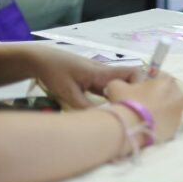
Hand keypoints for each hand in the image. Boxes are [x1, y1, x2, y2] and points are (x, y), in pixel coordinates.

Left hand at [27, 46, 143, 108]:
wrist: (41, 60)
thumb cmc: (55, 72)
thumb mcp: (68, 91)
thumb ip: (84, 106)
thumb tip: (101, 120)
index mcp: (102, 73)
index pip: (131, 73)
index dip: (141, 85)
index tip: (138, 101)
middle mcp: (105, 73)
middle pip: (129, 80)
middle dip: (135, 94)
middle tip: (134, 111)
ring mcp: (99, 77)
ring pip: (120, 85)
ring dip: (124, 96)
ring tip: (125, 113)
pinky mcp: (93, 81)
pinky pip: (109, 89)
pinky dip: (112, 98)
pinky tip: (110, 109)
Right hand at [105, 76, 182, 142]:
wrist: (131, 129)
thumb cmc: (127, 103)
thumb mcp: (116, 87)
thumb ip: (121, 82)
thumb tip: (122, 84)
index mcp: (168, 81)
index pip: (159, 77)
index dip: (148, 83)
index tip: (139, 91)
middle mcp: (178, 95)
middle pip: (167, 92)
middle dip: (157, 96)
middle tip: (142, 104)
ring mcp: (179, 112)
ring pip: (169, 108)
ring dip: (160, 110)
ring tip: (145, 116)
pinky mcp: (177, 127)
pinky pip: (169, 121)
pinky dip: (161, 122)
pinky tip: (149, 125)